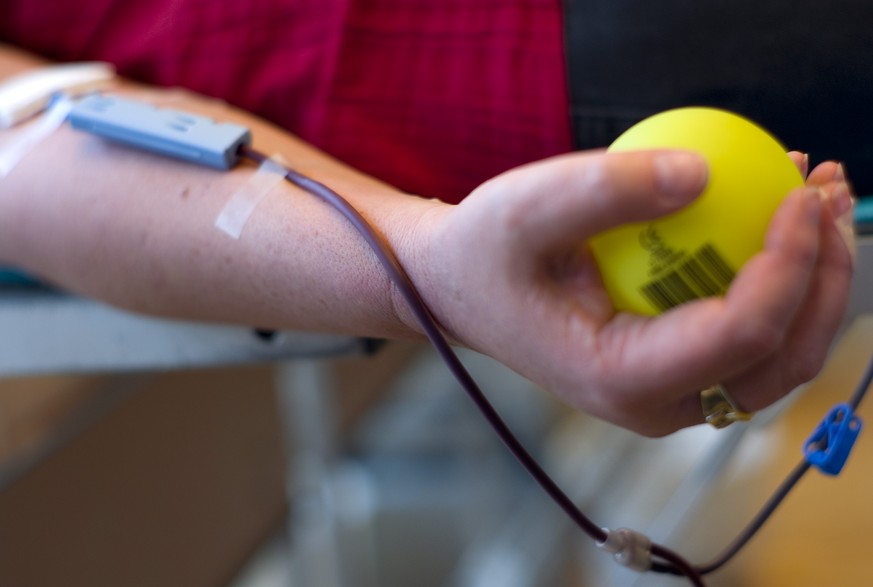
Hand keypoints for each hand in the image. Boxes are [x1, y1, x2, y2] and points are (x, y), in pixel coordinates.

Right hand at [407, 149, 853, 435]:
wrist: (461, 289)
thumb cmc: (484, 254)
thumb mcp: (523, 209)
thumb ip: (606, 188)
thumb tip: (705, 172)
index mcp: (621, 379)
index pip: (739, 337)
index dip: (790, 267)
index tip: (799, 193)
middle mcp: (656, 403)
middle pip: (781, 358)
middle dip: (826, 279)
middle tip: (830, 193)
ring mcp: (670, 390)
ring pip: (777, 353)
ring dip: (814, 278)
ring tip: (818, 195)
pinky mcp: (675, 364)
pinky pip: (749, 332)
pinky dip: (778, 278)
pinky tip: (776, 215)